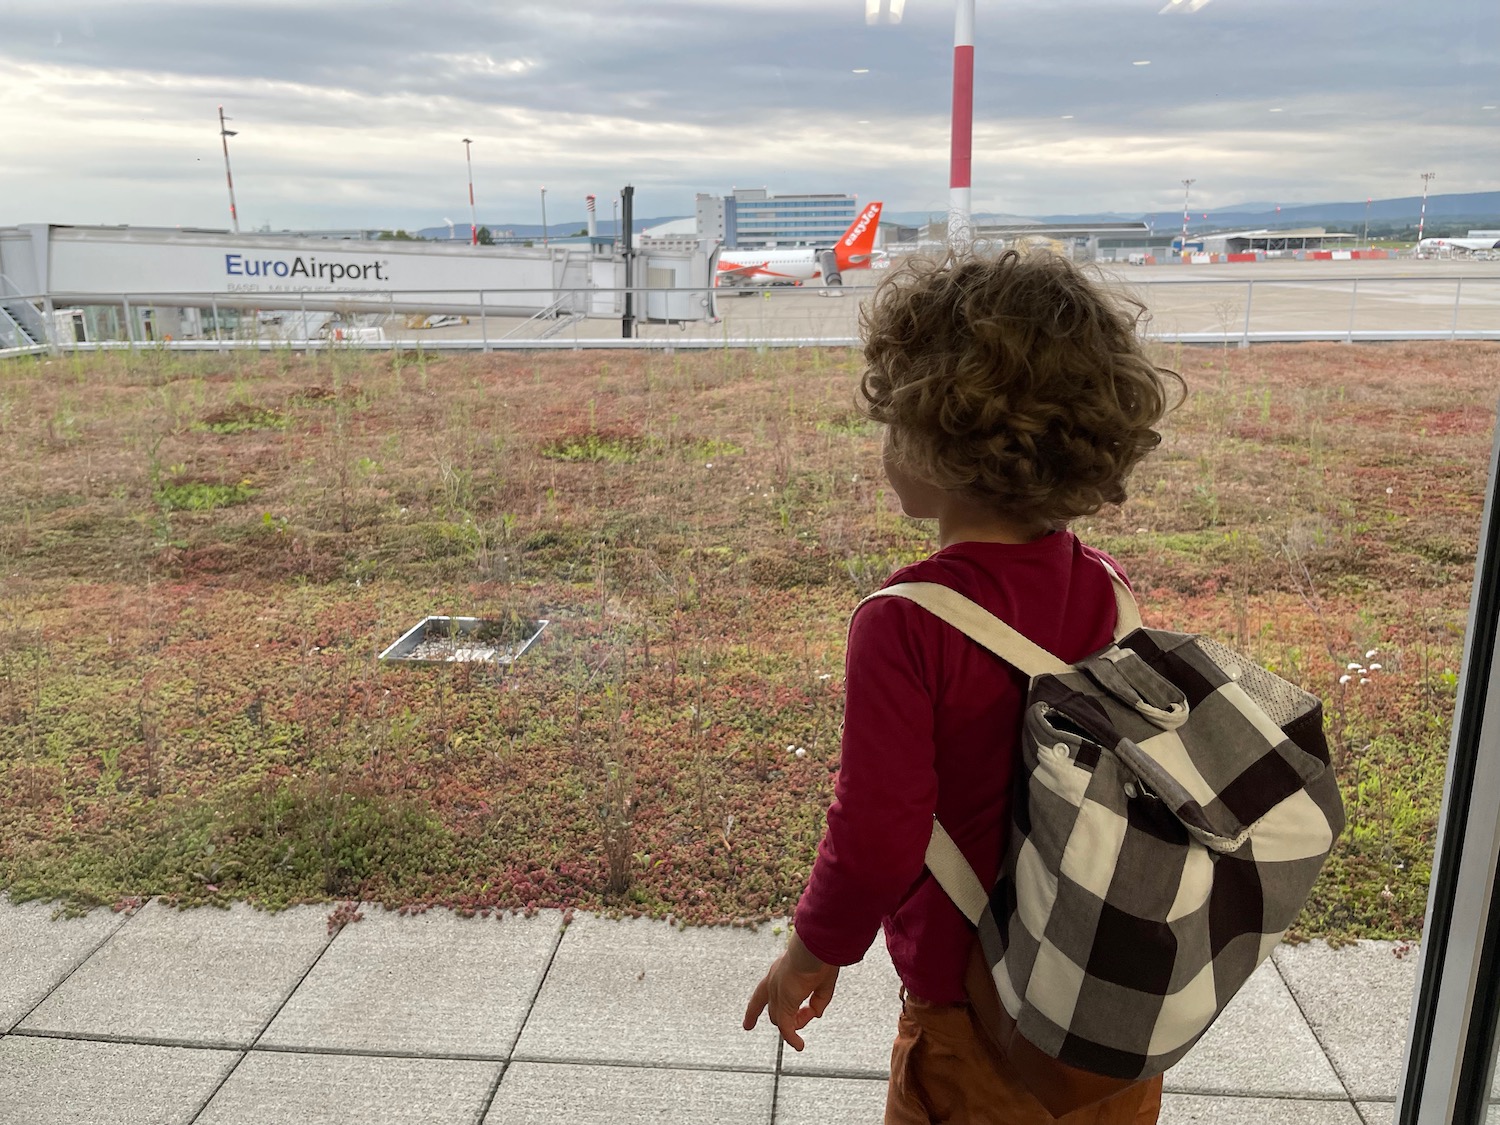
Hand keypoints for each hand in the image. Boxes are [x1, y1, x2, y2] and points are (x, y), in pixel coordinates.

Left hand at [742, 931, 839, 1050]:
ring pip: (779, 1019)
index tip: (747, 1024)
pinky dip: (792, 1038)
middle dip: (790, 1018)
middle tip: (805, 1018)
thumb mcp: (822, 981)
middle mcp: (773, 982)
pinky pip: (786, 1026)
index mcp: (779, 973)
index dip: (753, 1011)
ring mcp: (777, 993)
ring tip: (808, 1019)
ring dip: (795, 1024)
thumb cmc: (820, 955)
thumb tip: (815, 1014)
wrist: (816, 948)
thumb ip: (818, 999)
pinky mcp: (784, 1003)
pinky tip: (799, 1045)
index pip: (761, 995)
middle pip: (773, 1010)